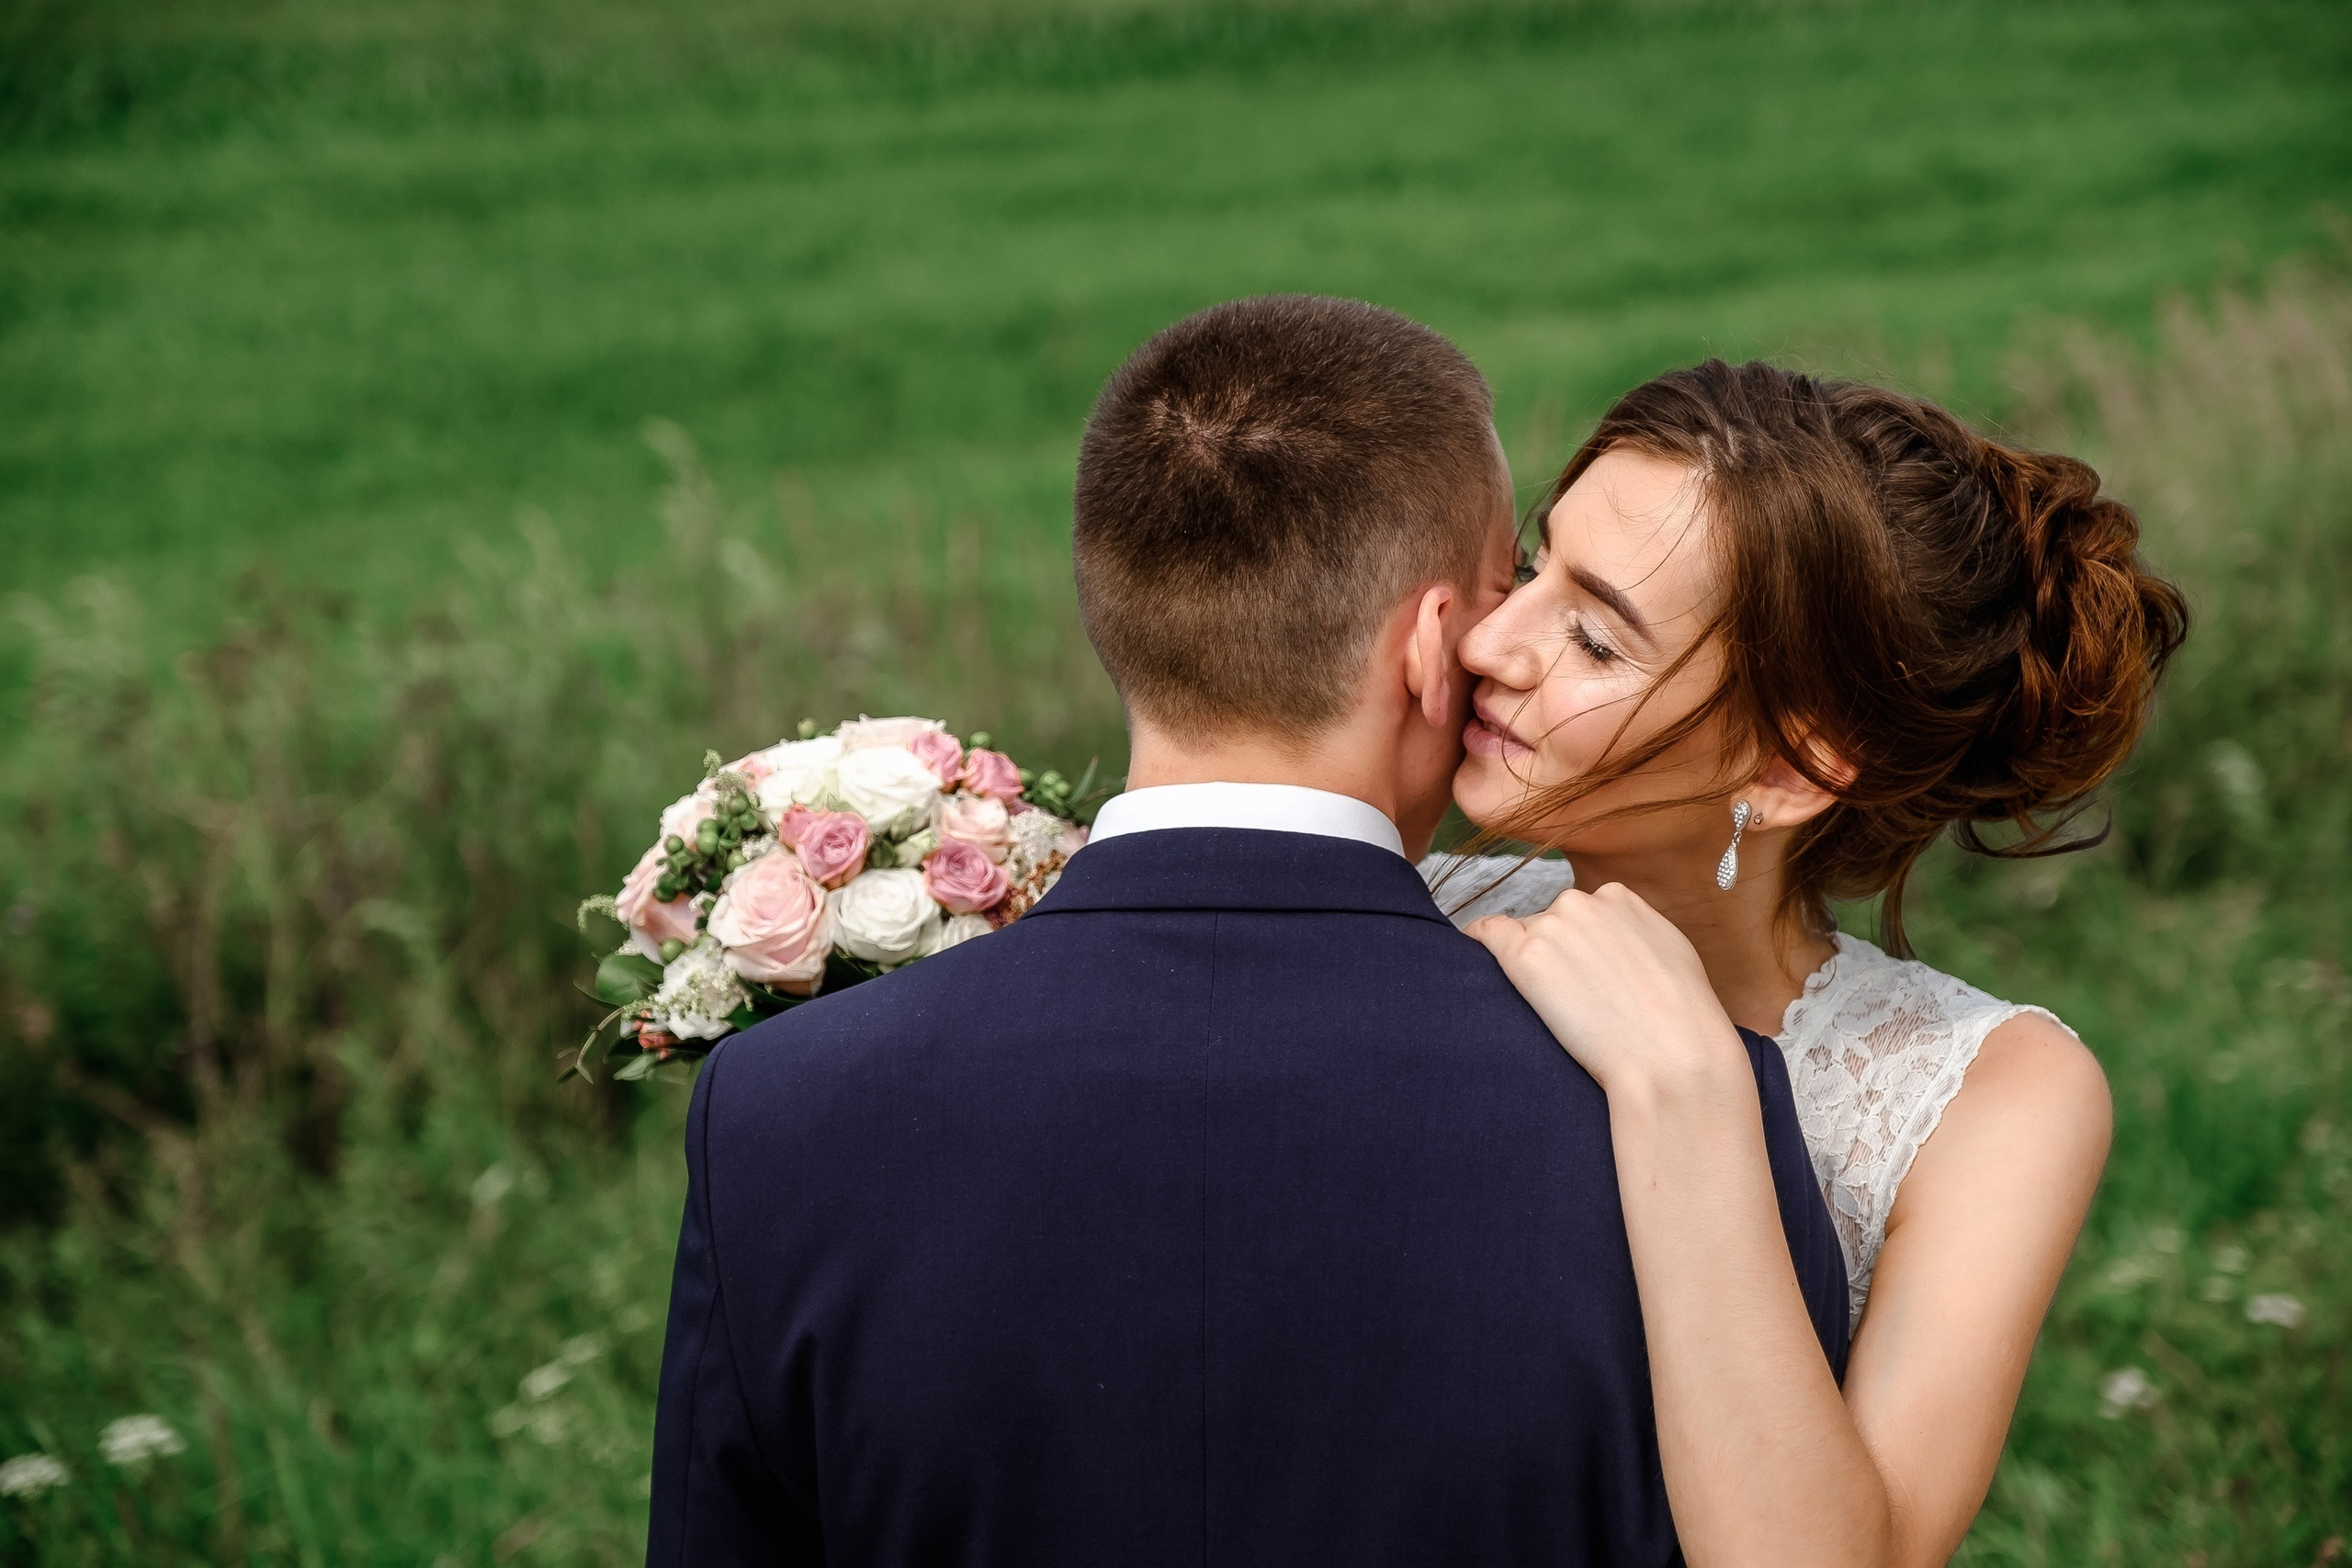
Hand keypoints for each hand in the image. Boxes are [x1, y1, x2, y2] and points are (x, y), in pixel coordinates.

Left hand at [1466, 882, 1745, 1101]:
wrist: (1671, 1054)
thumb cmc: (1682, 1016)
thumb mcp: (1671, 952)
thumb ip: (1635, 932)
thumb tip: (1614, 938)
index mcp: (1618, 897)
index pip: (1581, 913)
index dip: (1579, 947)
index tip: (1582, 976)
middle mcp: (1581, 902)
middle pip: (1548, 922)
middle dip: (1554, 955)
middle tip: (1572, 1001)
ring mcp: (1551, 926)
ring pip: (1522, 936)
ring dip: (1529, 964)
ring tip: (1554, 1008)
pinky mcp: (1525, 956)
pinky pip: (1484, 933)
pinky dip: (1477, 943)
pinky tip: (1472, 960)